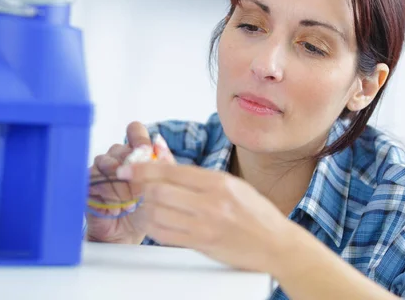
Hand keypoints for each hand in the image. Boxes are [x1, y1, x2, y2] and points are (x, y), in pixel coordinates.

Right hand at [86, 121, 166, 243]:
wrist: (127, 234)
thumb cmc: (144, 210)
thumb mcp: (160, 186)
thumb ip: (163, 164)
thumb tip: (160, 142)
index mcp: (135, 153)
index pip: (134, 131)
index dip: (140, 138)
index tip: (147, 153)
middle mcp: (116, 157)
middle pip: (121, 148)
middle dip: (134, 171)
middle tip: (142, 191)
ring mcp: (100, 169)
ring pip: (107, 163)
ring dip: (121, 185)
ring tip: (130, 203)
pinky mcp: (87, 183)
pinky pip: (94, 179)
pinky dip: (108, 195)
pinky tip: (117, 207)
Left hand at [115, 146, 291, 271]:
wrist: (276, 244)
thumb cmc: (256, 213)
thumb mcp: (231, 185)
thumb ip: (198, 176)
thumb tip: (165, 161)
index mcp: (218, 182)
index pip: (171, 170)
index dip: (143, 169)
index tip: (127, 168)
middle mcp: (211, 201)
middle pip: (159, 191)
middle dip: (140, 189)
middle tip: (134, 189)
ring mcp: (206, 224)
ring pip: (157, 213)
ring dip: (144, 209)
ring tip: (144, 206)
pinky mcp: (202, 244)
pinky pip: (165, 234)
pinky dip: (152, 227)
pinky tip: (153, 223)